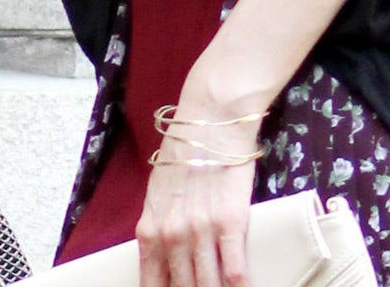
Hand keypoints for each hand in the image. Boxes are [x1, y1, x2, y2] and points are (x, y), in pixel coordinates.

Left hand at [135, 89, 263, 286]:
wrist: (211, 119)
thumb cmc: (184, 152)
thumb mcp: (157, 193)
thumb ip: (159, 228)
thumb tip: (166, 260)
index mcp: (150, 230)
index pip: (152, 284)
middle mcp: (172, 236)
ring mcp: (201, 231)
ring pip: (209, 285)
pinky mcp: (230, 222)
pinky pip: (235, 271)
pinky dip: (239, 286)